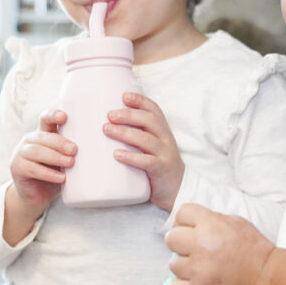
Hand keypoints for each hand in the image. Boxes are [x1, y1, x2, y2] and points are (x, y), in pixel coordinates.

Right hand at [9, 109, 75, 215]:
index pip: (45, 119)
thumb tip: (100, 147)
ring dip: (55, 157)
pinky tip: (61, 178)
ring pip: (36, 151)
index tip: (64, 116)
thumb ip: (73, 152)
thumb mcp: (65, 160)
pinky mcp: (16, 168)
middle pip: (43, 136)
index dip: (53, 115)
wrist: (37, 196)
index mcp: (42, 133)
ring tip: (70, 163)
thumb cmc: (56, 174)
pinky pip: (32, 168)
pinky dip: (48, 173)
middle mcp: (30, 140)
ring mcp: (20, 153)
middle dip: (59, 142)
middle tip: (75, 150)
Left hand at [104, 93, 183, 211]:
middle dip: (129, 115)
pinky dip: (131, 157)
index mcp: (163, 130)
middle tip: (110, 115)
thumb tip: (109, 123)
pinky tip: (117, 154)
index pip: (154, 110)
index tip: (124, 96)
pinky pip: (147, 162)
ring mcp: (165, 154)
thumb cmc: (159, 164)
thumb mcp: (153, 145)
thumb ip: (138, 134)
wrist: (178, 188)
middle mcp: (166, 139)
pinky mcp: (161, 170)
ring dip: (125, 133)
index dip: (140, 101)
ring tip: (107, 129)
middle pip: (150, 121)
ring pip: (146, 140)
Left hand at [166, 203, 273, 284]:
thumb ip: (211, 219)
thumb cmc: (252, 248)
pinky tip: (192, 282)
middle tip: (193, 250)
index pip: (181, 213)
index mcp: (211, 224)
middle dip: (180, 243)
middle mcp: (202, 244)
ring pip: (172, 264)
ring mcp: (198, 269)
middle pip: (171, 238)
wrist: (264, 275)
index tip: (191, 230)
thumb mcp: (235, 221)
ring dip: (183, 266)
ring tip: (199, 268)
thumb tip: (192, 222)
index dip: (185, 221)